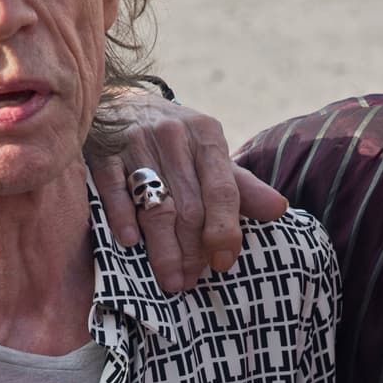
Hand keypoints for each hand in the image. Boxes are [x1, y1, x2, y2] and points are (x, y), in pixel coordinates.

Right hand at [88, 90, 287, 292]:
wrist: (122, 101)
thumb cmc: (177, 139)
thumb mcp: (211, 154)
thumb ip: (242, 185)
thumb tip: (280, 210)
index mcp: (207, 135)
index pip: (223, 190)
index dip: (225, 230)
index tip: (223, 263)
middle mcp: (174, 135)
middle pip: (189, 206)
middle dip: (192, 250)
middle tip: (191, 281)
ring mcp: (136, 141)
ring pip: (155, 206)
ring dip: (163, 249)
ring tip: (171, 280)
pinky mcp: (103, 150)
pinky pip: (114, 189)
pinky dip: (122, 217)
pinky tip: (130, 244)